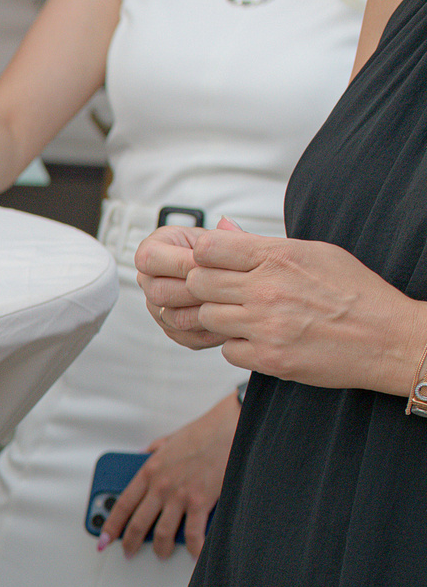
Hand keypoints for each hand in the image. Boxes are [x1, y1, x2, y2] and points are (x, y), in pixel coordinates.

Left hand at [100, 391, 237, 558]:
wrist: (230, 429)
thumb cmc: (204, 432)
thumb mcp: (169, 440)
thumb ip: (153, 451)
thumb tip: (143, 454)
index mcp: (149, 471)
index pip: (122, 504)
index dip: (111, 525)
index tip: (104, 538)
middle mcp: (160, 486)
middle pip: (138, 523)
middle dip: (130, 542)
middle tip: (128, 552)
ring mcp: (180, 496)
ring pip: (162, 533)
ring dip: (160, 548)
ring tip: (161, 554)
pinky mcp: (200, 502)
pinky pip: (192, 533)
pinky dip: (192, 547)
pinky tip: (193, 554)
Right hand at [134, 224, 225, 347]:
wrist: (230, 277)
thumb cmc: (221, 255)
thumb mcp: (223, 238)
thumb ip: (227, 235)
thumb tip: (226, 225)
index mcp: (153, 251)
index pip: (149, 259)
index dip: (178, 263)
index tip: (205, 263)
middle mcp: (150, 280)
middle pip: (158, 292)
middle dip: (194, 290)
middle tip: (221, 286)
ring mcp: (158, 308)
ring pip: (172, 317)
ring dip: (202, 311)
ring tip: (229, 303)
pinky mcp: (172, 330)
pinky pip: (185, 336)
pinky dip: (208, 330)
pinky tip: (228, 320)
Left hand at [176, 221, 426, 396]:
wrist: (387, 338)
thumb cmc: (353, 292)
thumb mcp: (315, 253)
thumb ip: (262, 244)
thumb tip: (222, 227)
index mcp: (280, 257)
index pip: (209, 248)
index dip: (205, 256)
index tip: (215, 263)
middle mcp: (268, 290)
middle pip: (199, 283)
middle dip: (207, 287)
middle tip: (227, 293)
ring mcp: (266, 326)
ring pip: (207, 317)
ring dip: (221, 318)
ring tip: (248, 316)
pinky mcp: (267, 358)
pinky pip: (227, 350)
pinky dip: (239, 346)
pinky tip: (263, 339)